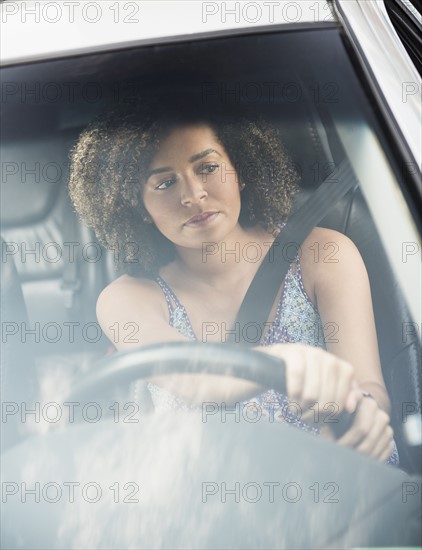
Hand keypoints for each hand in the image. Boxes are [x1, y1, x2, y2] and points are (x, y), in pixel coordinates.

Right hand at [256, 343, 393, 460]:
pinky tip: (290, 401)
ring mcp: (311, 352)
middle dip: (314, 416)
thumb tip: (352, 408)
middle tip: (305, 418)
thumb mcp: (326, 390)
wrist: (276, 364)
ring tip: (297, 411)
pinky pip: (296, 379)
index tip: (320, 421)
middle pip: (327, 400)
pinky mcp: (292, 352)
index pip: (342, 402)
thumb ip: (342, 398)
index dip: (329, 416)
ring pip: (312, 393)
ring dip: (302, 409)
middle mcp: (329, 358)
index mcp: (343, 368)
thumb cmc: (305, 382)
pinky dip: (292, 396)